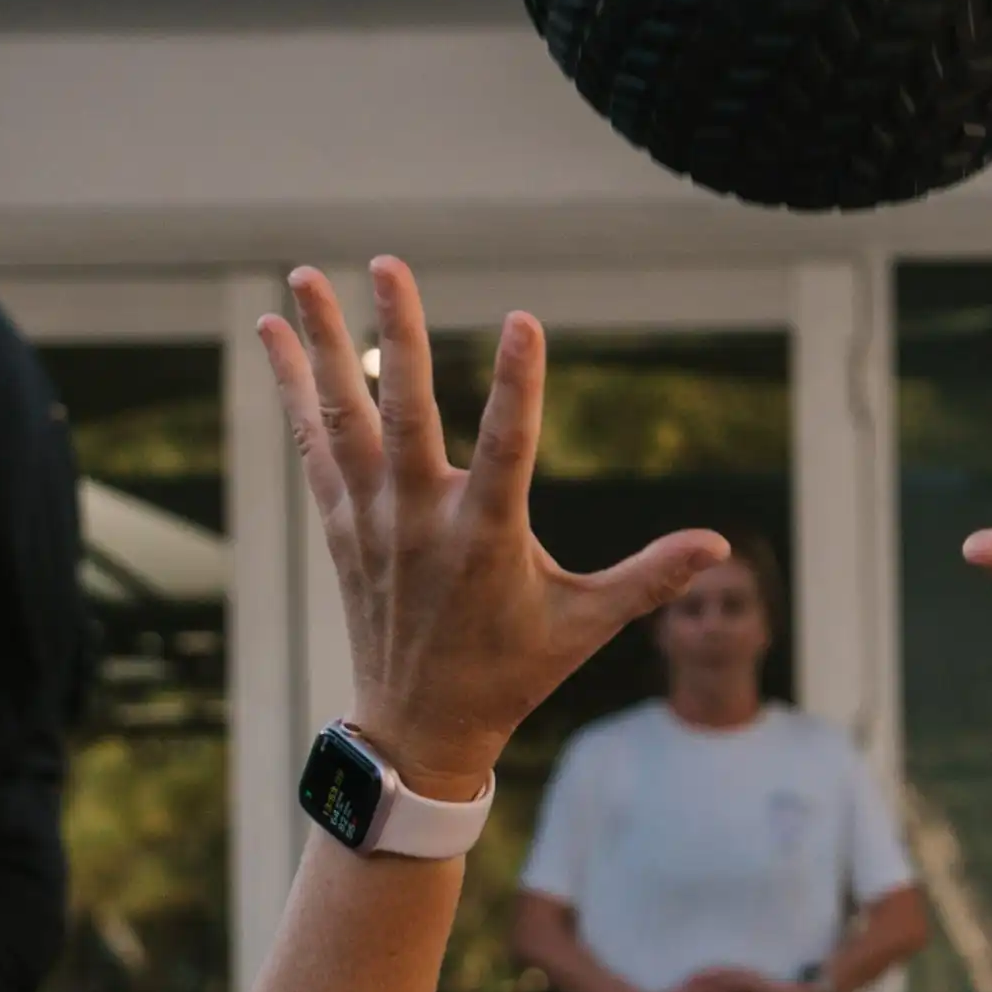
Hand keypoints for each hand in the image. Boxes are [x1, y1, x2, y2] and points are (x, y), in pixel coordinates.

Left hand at [257, 257, 724, 803]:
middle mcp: (420, 521)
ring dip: (323, 344)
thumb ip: (650, 577)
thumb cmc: (511, 670)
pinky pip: (311, 441)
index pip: (507, 448)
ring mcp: (372, 519)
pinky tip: (272, 332)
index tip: (525, 319)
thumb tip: (720, 545)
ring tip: (305, 275)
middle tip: (389, 264)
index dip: (518, 384)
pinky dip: (289, 386)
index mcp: (486, 539)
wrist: (418, 727)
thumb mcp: (585, 624)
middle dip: (398, 335)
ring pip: (341, 416)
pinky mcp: (342, 522)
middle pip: (404, 412)